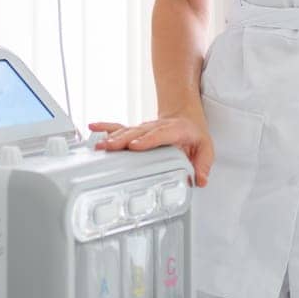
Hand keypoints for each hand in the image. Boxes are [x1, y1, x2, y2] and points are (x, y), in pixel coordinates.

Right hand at [87, 106, 214, 186]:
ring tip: (100, 145)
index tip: (135, 146)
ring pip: (127, 131)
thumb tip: (199, 181)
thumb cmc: (193, 134)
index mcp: (174, 130)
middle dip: (123, 140)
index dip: (147, 140)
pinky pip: (119, 127)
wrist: (185, 117)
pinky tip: (93, 127)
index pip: (160, 134)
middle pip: (138, 132)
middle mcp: (156, 127)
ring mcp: (144, 128)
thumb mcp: (205, 149)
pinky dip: (106, 127)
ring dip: (112, 137)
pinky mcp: (136, 131)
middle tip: (110, 147)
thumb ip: (203, 165)